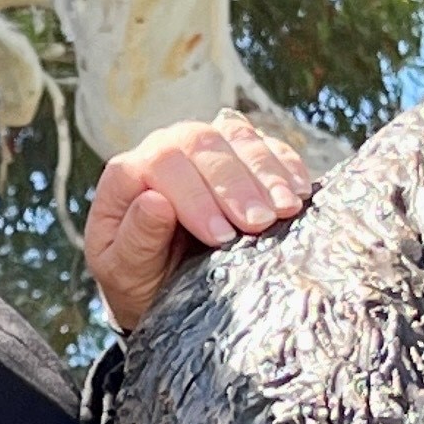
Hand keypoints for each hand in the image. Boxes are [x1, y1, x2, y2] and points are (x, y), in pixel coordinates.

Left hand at [84, 108, 317, 334]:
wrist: (160, 286)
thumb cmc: (137, 278)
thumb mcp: (125, 272)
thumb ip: (135, 239)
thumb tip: (155, 201)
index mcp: (128, 174)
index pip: (161, 163)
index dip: (194, 195)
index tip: (221, 235)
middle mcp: (165, 150)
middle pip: (201, 142)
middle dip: (235, 184)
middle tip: (259, 224)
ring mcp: (204, 148)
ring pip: (237, 137)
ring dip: (266, 173)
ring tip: (285, 211)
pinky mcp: (239, 155)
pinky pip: (266, 145)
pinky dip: (286, 166)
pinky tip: (299, 193)